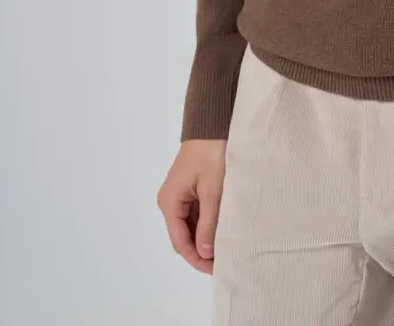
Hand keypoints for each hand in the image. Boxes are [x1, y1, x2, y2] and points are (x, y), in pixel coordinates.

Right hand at [156, 139, 226, 273]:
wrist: (212, 124)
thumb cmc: (212, 153)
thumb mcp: (213, 190)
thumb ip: (208, 223)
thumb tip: (204, 252)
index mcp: (169, 201)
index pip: (180, 241)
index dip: (196, 258)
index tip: (214, 269)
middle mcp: (169, 200)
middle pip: (183, 235)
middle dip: (201, 251)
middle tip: (222, 262)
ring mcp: (178, 194)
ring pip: (190, 226)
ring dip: (204, 238)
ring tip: (223, 249)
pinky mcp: (188, 189)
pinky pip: (195, 214)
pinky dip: (206, 224)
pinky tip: (220, 231)